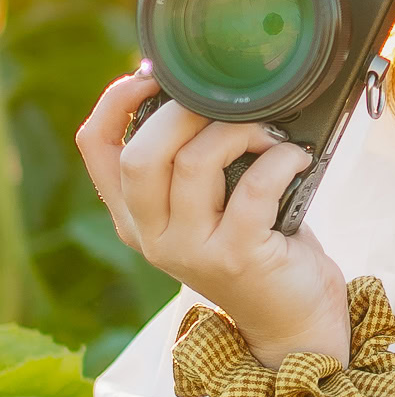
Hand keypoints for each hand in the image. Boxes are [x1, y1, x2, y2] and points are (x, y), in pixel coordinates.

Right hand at [76, 70, 350, 365]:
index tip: (152, 74)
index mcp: (136, 218)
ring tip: (269, 134)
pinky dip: (279, 159)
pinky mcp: (236, 257)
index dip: (115, 101)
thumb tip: (207, 91)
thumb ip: (193, 165)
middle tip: (227, 101)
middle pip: (140, 154)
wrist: (292, 322)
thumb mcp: (210, 208)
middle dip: (183, 110)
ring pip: (193, 164)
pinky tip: (295, 158)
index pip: (96, 149)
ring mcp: (191, 251)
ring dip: (239, 131)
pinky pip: (253, 188)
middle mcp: (152, 237)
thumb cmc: (258, 250)